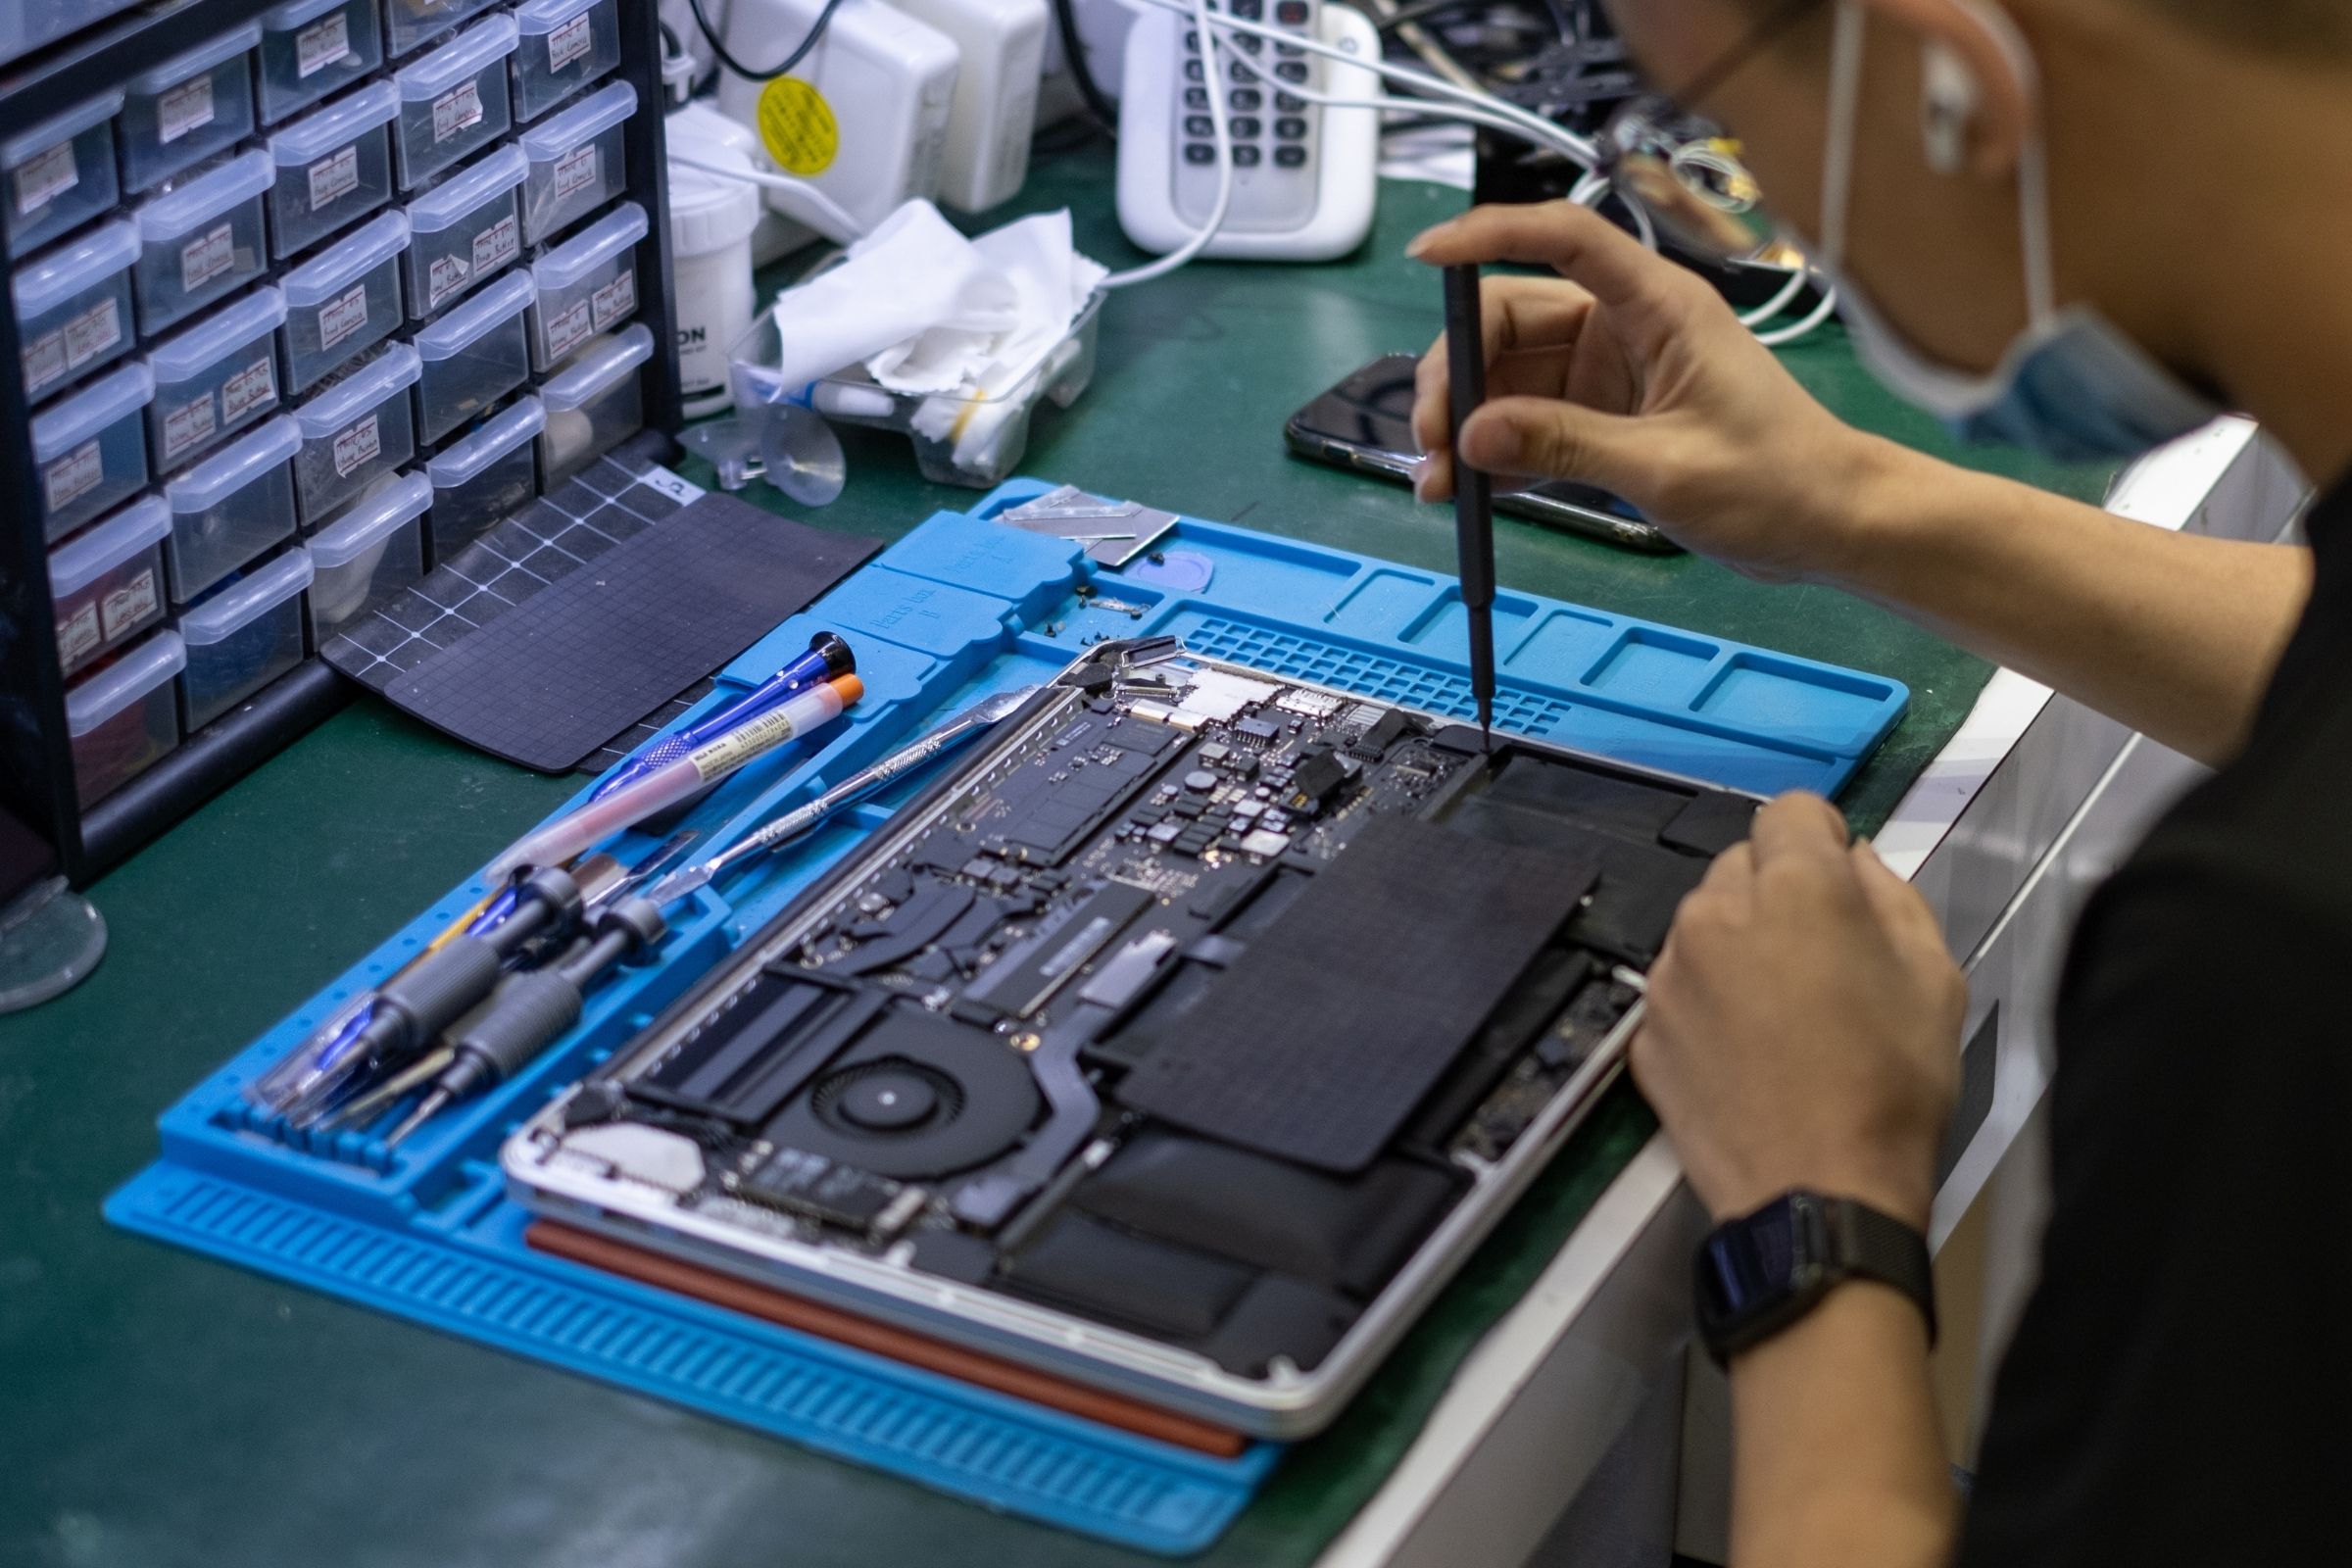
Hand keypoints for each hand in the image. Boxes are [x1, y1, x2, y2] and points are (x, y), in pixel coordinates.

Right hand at [1407, 202, 1895, 585]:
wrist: (1830, 526)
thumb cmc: (1779, 481)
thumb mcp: (1665, 467)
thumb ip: (1566, 445)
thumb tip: (1473, 434)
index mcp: (1657, 306)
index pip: (1564, 239)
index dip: (1491, 234)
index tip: (1427, 254)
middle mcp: (1625, 328)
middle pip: (1511, 319)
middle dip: (1456, 373)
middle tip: (1430, 440)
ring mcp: (1610, 376)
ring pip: (1508, 378)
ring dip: (1464, 424)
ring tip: (1439, 482)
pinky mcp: (1603, 422)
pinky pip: (1528, 425)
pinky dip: (1493, 453)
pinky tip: (1467, 489)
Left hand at [1632, 794, 1963, 1229]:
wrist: (1818, 1193)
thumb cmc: (1892, 1086)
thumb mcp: (1934, 979)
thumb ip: (1892, 897)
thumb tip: (1855, 860)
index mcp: (1795, 886)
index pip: (1792, 810)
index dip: (1821, 837)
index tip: (1839, 880)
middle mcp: (1715, 912)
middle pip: (1742, 864)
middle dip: (1778, 892)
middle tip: (1820, 958)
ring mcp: (1670, 972)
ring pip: (1704, 924)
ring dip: (1738, 944)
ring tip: (1784, 1013)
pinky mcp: (1644, 1028)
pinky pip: (1679, 986)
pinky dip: (1707, 1000)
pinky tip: (1747, 1051)